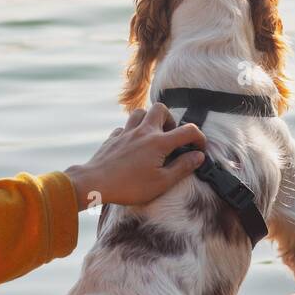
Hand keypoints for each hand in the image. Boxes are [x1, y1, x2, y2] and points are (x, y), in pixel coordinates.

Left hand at [65, 104, 205, 209]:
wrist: (95, 183)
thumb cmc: (130, 186)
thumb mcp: (162, 182)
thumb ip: (183, 167)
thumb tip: (199, 156)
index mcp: (159, 142)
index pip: (188, 130)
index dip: (199, 137)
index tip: (199, 148)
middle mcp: (143, 131)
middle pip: (160, 108)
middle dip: (170, 119)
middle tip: (171, 137)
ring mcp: (126, 133)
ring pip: (140, 112)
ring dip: (149, 120)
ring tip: (153, 137)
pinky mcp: (113, 138)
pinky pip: (124, 127)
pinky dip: (132, 132)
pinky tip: (132, 145)